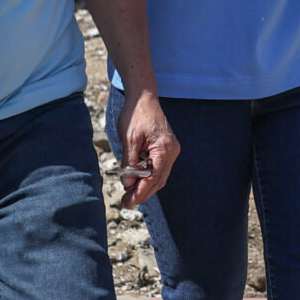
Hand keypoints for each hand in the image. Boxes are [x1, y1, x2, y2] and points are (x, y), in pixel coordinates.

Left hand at [113, 88, 179, 207]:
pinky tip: (136, 181)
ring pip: (160, 176)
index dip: (141, 192)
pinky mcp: (166, 148)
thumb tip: (128, 184)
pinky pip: (159, 168)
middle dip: (143, 193)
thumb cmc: (136, 115)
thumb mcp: (129, 139)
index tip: (129, 201)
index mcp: (164, 148)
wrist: (143, 97)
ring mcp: (171, 150)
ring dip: (146, 186)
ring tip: (130, 195)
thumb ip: (130, 162)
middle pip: (159, 180)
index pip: (154, 177)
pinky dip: (148, 176)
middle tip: (127, 202)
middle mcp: (171, 151)